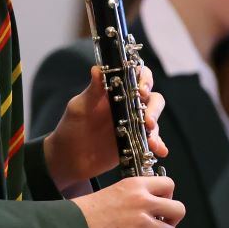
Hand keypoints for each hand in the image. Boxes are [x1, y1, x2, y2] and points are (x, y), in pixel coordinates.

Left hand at [43, 65, 168, 193]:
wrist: (68, 158)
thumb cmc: (70, 127)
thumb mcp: (79, 108)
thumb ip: (91, 91)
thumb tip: (97, 69)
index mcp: (115, 92)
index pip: (137, 77)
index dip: (144, 80)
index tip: (141, 90)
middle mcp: (127, 105)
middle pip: (152, 99)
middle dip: (154, 108)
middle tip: (148, 120)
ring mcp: (133, 124)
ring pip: (153, 120)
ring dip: (156, 129)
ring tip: (151, 142)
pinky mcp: (135, 142)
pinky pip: (152, 141)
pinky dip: (158, 145)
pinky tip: (160, 150)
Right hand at [71, 174, 184, 227]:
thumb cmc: (86, 213)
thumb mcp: (113, 192)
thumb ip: (133, 195)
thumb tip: (146, 207)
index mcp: (135, 185)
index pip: (168, 184)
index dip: (169, 197)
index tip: (163, 206)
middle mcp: (142, 202)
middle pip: (178, 209)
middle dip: (175, 220)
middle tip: (166, 225)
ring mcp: (142, 223)